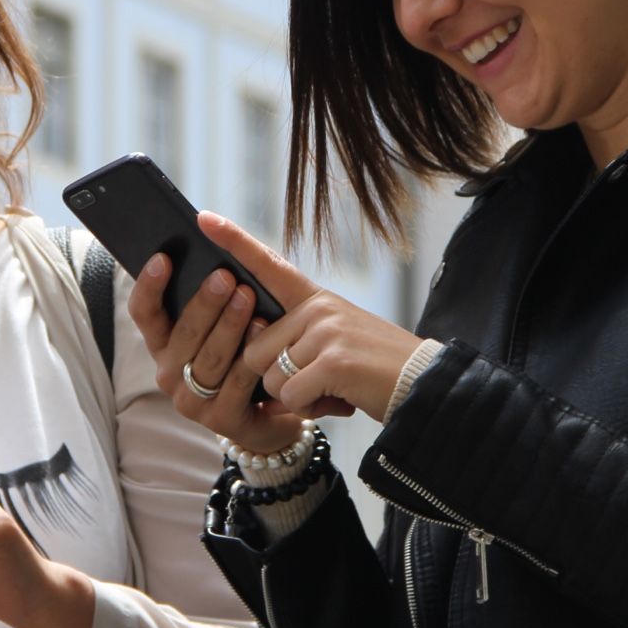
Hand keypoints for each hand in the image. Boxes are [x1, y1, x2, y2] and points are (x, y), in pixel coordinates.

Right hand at [126, 233, 330, 455]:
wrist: (277, 407)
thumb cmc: (247, 351)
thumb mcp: (224, 319)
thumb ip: (213, 287)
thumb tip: (208, 230)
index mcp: (164, 343)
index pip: (143, 313)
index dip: (148, 286)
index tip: (162, 257)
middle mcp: (169, 372)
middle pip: (182, 334)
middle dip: (204, 302)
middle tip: (224, 274)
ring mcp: (192, 400)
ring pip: (208, 357)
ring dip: (228, 325)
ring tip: (247, 296)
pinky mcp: (220, 420)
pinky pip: (235, 383)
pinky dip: (250, 354)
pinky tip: (264, 330)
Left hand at [196, 211, 424, 422]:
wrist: (423, 385)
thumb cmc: (371, 369)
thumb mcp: (333, 342)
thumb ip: (294, 341)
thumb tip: (254, 361)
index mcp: (315, 299)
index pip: (268, 265)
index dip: (234, 242)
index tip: (204, 218)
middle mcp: (317, 308)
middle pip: (254, 349)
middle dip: (276, 378)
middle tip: (317, 382)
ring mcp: (325, 331)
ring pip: (269, 375)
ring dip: (293, 396)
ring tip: (330, 390)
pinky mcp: (332, 361)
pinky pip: (290, 394)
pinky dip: (308, 408)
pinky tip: (336, 400)